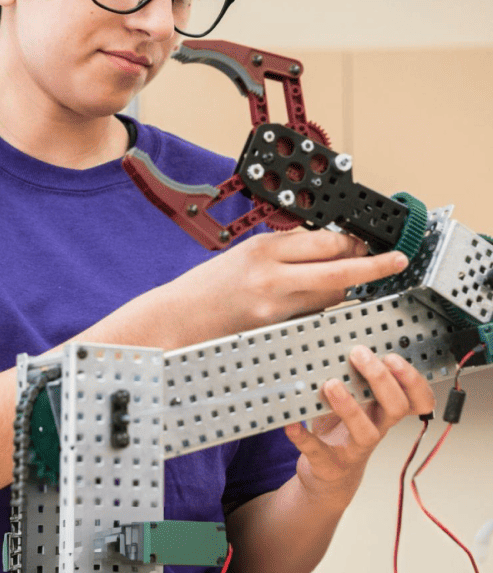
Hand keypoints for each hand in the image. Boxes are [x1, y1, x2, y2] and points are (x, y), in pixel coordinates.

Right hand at [160, 228, 409, 347]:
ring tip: (345, 284)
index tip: (367, 241)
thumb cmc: (206, 286)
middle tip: (395, 261)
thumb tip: (326, 246)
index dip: (352, 243)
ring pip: (331, 298)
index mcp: (263, 250)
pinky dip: (321, 310)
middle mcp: (272, 278)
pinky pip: (312, 318)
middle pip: (339, 272)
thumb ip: (284, 250)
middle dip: (373, 266)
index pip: (324, 242)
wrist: (178, 319)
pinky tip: (315, 307)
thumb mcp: (244, 254)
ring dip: (345, 290)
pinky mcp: (275, 331)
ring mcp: (275, 308)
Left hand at [284, 345, 435, 506]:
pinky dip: (303, 437)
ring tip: (331, 385)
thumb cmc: (341, 431)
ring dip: (350, 407)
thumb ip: (353, 378)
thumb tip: (339, 341)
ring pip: (366, 432)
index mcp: (384, 411)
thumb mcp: (354, 403)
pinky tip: (292, 425)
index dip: (413, 380)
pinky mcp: (329, 463)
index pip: (417, 398)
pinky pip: (317, 451)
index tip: (393, 358)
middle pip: (396, 407)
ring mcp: (355, 449)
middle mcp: (376, 429)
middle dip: (381, 379)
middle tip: (360, 355)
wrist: (328, 474)